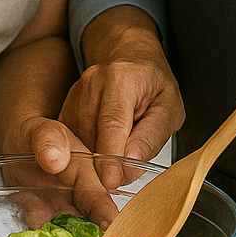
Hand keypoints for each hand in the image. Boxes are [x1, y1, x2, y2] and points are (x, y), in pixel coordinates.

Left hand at [0, 140, 121, 231]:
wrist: (18, 146)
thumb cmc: (38, 136)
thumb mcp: (43, 130)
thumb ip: (49, 140)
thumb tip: (55, 160)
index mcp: (89, 177)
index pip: (102, 201)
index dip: (108, 219)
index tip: (109, 235)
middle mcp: (80, 201)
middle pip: (93, 229)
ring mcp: (62, 215)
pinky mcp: (43, 225)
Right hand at [61, 8, 184, 190]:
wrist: (129, 56)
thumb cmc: (153, 81)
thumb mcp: (169, 105)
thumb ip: (153, 133)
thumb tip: (133, 159)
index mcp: (121, 78)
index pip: (112, 123)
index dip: (110, 156)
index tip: (112, 181)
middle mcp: (92, 84)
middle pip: (92, 136)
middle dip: (106, 165)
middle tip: (124, 177)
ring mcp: (75, 95)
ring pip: (79, 142)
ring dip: (96, 161)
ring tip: (117, 162)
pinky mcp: (65, 108)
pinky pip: (72, 141)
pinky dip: (86, 155)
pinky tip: (102, 155)